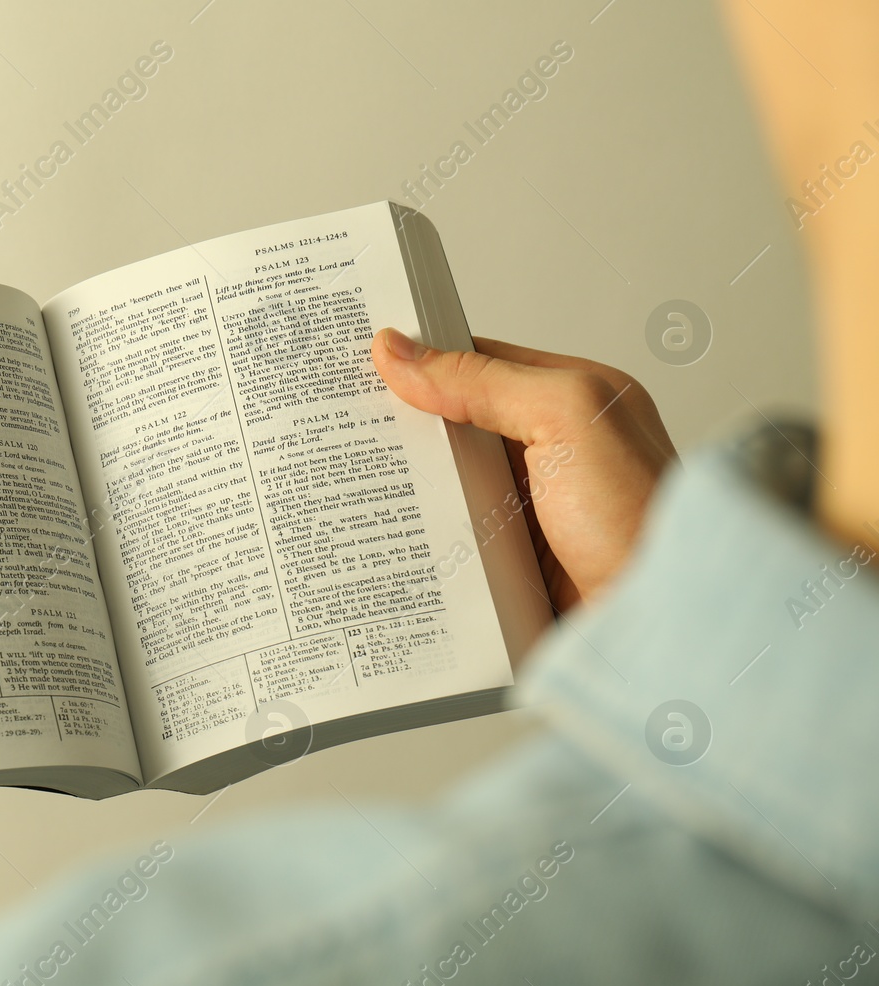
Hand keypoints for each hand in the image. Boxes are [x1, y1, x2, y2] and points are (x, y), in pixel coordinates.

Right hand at [371, 329, 676, 609]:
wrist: (660, 623)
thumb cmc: (641, 519)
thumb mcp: (567, 417)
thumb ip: (483, 379)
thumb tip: (398, 351)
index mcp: (572, 400)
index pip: (478, 363)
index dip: (420, 360)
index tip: (357, 358)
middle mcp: (551, 453)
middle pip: (452, 426)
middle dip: (400, 426)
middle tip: (335, 422)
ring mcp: (528, 510)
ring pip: (445, 486)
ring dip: (405, 489)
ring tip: (343, 479)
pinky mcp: (511, 563)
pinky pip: (450, 541)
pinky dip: (418, 539)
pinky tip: (382, 536)